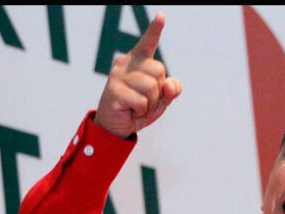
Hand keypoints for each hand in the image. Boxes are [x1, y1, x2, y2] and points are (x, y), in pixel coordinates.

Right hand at [94, 12, 181, 137]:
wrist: (116, 126)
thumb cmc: (138, 108)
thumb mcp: (160, 100)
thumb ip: (170, 91)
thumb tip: (170, 86)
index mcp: (138, 61)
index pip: (148, 43)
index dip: (155, 30)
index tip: (161, 16)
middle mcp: (126, 63)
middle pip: (159, 71)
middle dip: (158, 91)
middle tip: (144, 99)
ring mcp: (118, 76)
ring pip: (152, 87)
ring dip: (150, 103)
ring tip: (136, 106)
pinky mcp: (114, 91)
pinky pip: (142, 101)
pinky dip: (141, 111)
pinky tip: (130, 110)